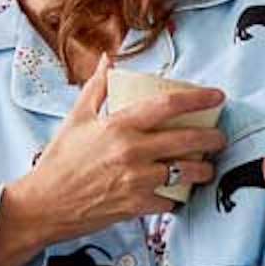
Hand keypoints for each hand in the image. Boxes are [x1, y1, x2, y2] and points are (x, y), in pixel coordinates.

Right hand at [6, 59, 227, 248]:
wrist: (45, 204)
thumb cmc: (60, 160)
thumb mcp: (76, 118)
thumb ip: (97, 87)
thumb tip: (109, 60)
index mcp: (118, 125)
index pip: (167, 105)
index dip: (198, 98)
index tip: (218, 96)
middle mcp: (131, 151)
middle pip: (188, 140)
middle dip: (213, 138)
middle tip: (219, 137)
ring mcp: (136, 180)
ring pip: (186, 172)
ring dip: (203, 169)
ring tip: (206, 167)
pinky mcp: (137, 205)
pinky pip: (170, 200)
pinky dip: (177, 196)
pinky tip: (179, 192)